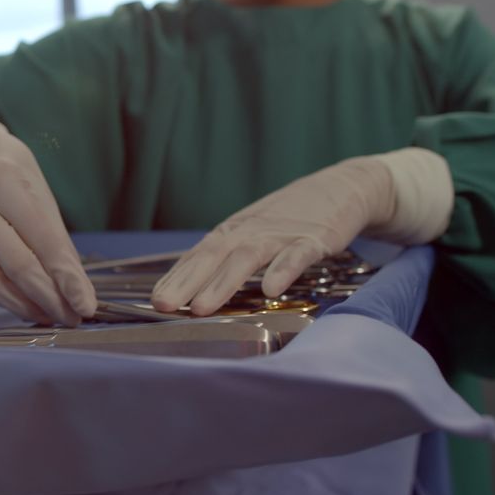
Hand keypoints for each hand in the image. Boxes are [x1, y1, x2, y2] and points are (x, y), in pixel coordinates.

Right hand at [0, 128, 95, 324]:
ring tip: (47, 314)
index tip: (85, 305)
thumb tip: (75, 292)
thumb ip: (56, 242)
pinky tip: (18, 300)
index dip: (67, 279)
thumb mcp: (40, 195)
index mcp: (1, 180)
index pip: (42, 241)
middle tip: (70, 317)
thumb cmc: (10, 174)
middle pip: (14, 265)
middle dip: (48, 298)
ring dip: (22, 305)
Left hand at [152, 157, 395, 315]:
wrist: (341, 187)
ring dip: (222, 283)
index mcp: (232, 233)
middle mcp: (249, 232)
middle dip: (185, 283)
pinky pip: (296, 255)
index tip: (154, 301)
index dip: (175, 279)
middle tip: (162, 305)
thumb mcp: (252, 234)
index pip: (196, 257)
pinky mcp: (314, 239)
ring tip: (201, 307)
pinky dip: (283, 271)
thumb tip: (193, 289)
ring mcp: (280, 234)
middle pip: (212, 257)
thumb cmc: (289, 218)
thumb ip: (227, 259)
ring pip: (247, 258)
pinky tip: (272, 290)